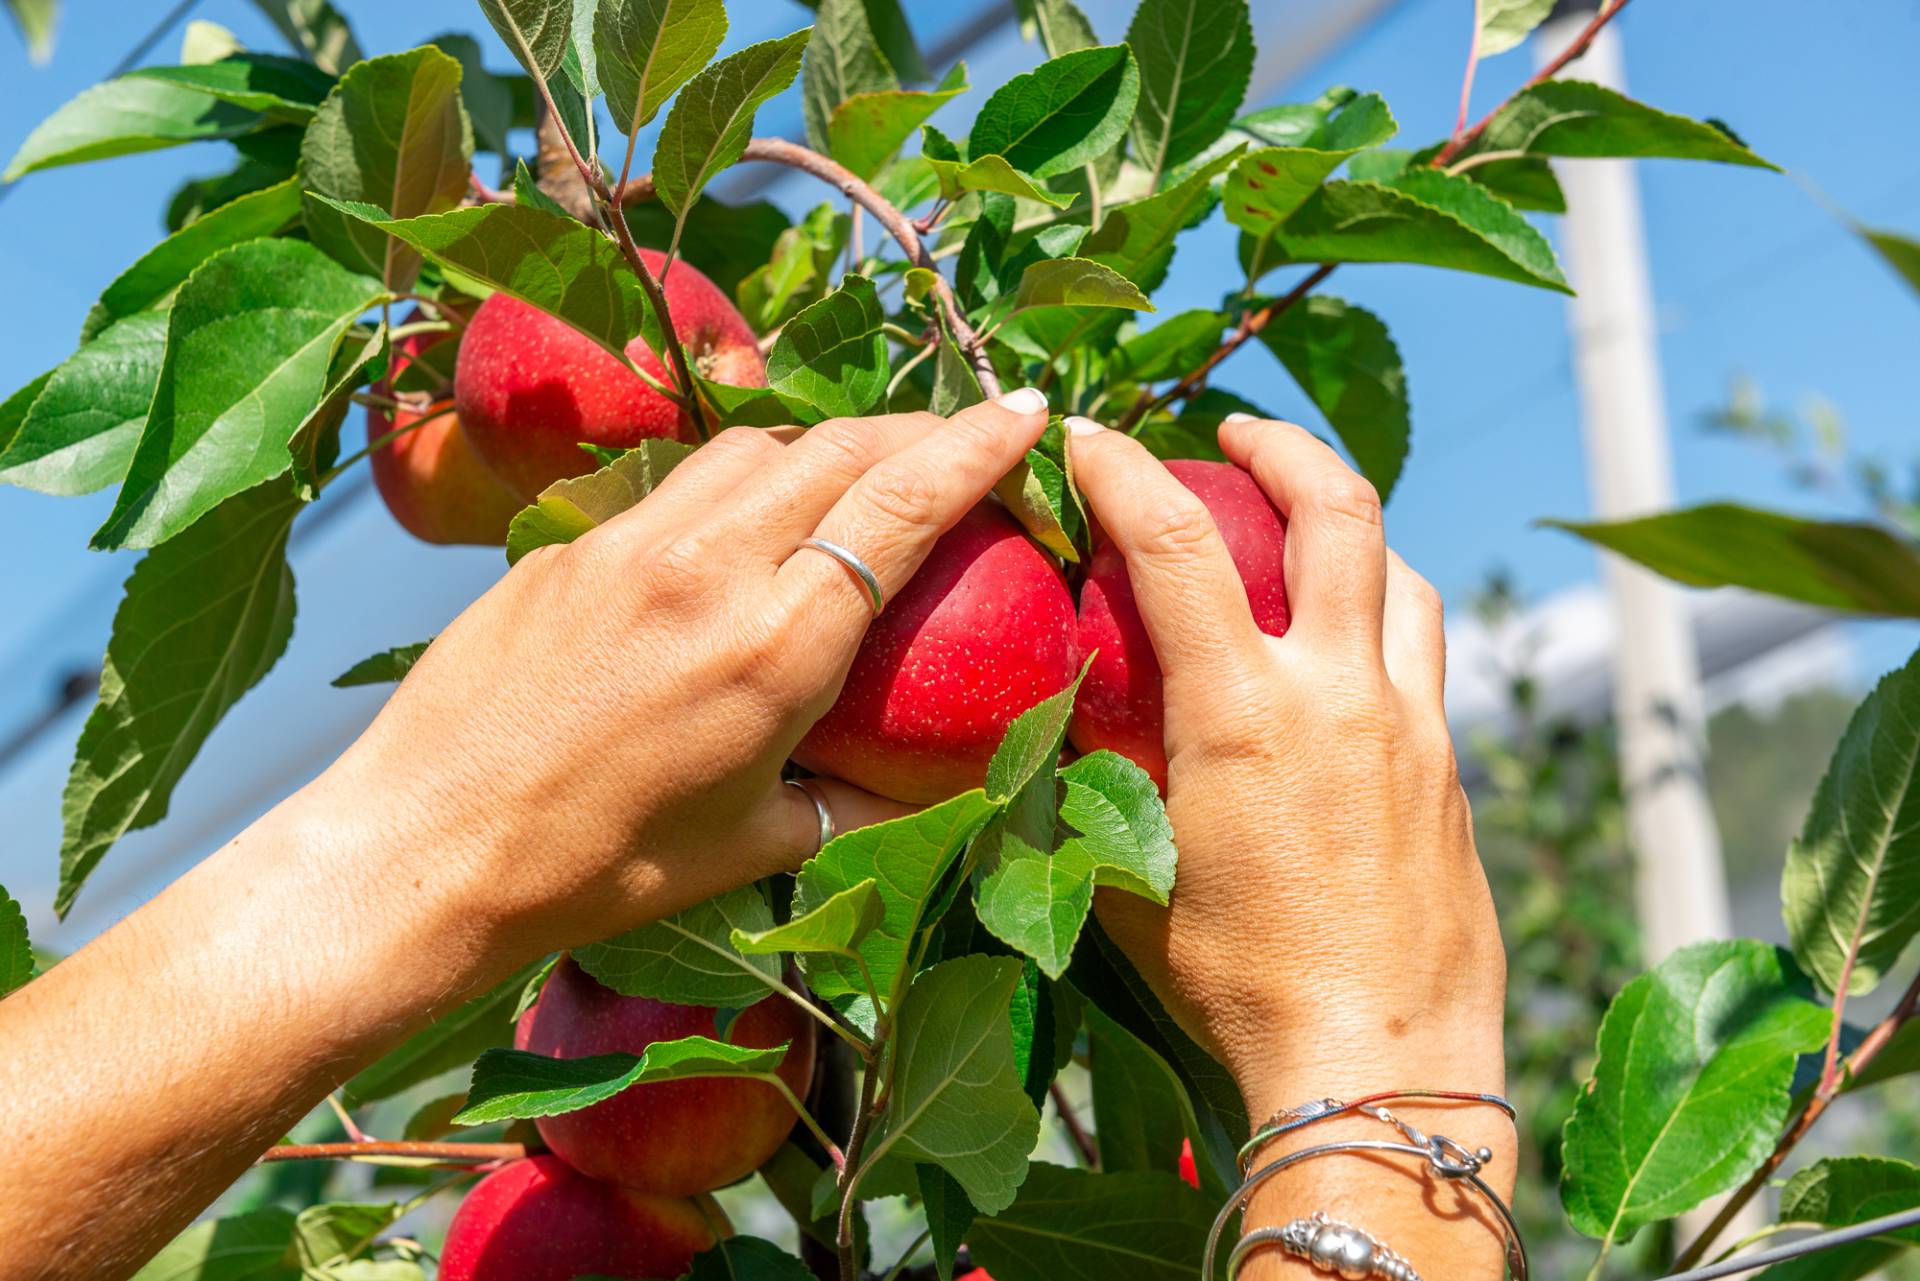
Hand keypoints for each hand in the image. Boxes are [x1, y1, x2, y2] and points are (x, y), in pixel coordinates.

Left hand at [316, 391, 1049, 957]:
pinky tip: (745, 518)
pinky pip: (680, 482)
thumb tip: (937, 790)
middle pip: (840, 447)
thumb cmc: (598, 868)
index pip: (901, 504)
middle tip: (967, 436)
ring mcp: (630, 544)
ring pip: (756, 444)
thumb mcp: (753, 848)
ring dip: (828, 442)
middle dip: (920, 427)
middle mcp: (708, 568)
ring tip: (862, 471)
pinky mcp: (569, 545)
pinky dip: (741, 477)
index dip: (979, 447)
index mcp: (775, 648)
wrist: (424, 848)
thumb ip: (857, 804)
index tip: (1031, 411)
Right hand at [1067, 414, 1509, 1276]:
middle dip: (1283, 446)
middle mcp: (1342, 694)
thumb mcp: (1140, 879)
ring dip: (1354, 529)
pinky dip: (1384, 623)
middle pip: (1339, 509)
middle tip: (1238, 432)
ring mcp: (1414, 728)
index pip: (1173, 544)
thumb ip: (1102, 786)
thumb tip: (1056, 731)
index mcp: (1245, 715)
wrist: (1384, 1065)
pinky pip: (1424, 661)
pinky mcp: (1452, 772)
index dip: (1119, 468)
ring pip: (1406, 576)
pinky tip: (1348, 662)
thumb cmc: (1241, 989)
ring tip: (1309, 530)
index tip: (1084, 434)